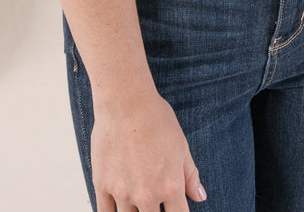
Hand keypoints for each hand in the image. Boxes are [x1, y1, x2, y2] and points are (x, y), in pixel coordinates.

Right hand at [91, 91, 206, 211]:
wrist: (125, 102)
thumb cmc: (155, 118)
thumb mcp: (181, 146)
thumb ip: (190, 175)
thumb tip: (200, 197)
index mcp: (170, 186)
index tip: (174, 210)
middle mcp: (147, 195)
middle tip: (152, 201)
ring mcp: (123, 192)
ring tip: (136, 200)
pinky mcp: (102, 185)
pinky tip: (116, 209)